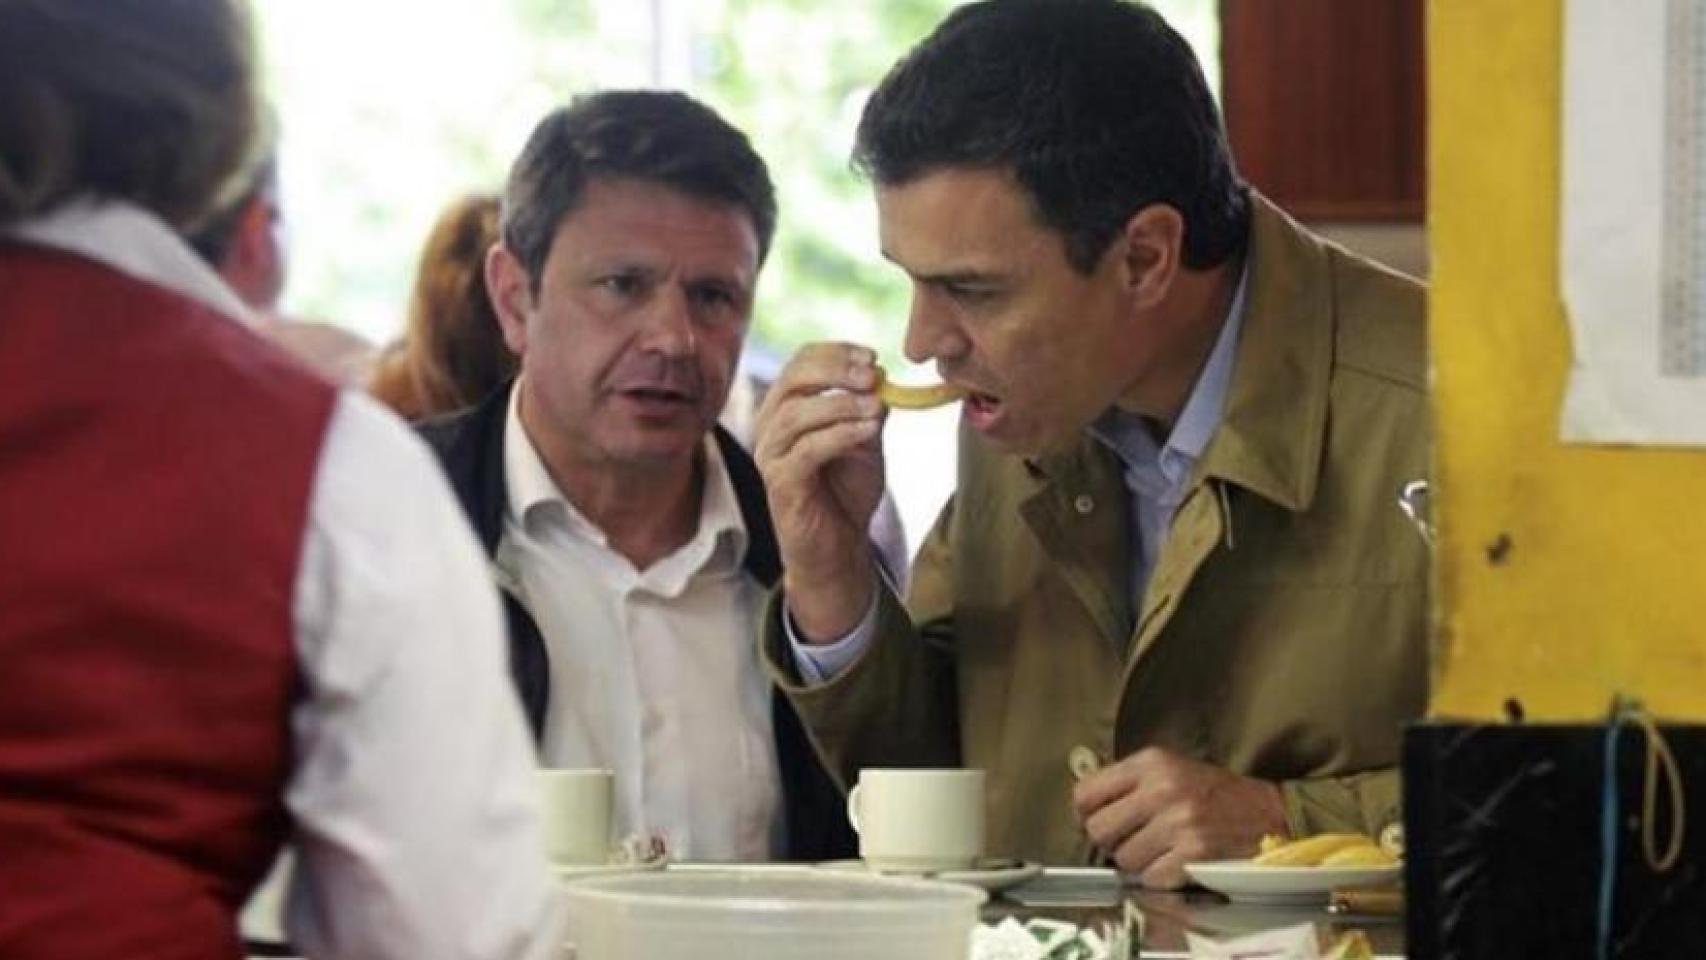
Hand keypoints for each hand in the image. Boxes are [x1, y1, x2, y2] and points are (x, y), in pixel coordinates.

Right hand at [753, 343, 886, 640]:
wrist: (838, 546)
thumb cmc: (846, 491)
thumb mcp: (865, 440)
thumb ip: (867, 409)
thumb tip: (881, 378)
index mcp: (787, 406)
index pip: (800, 362)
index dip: (835, 353)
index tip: (872, 357)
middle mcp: (770, 425)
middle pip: (793, 379)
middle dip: (835, 370)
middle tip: (872, 375)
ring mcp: (770, 455)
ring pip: (796, 413)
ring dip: (840, 403)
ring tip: (875, 406)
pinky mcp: (780, 484)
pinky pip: (806, 450)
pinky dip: (839, 434)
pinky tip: (868, 430)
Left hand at [1071, 747, 1287, 888]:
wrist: (1269, 814)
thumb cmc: (1214, 794)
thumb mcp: (1170, 769)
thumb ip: (1128, 782)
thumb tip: (1083, 806)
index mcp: (1151, 763)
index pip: (1086, 793)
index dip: (1087, 814)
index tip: (1100, 821)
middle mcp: (1162, 789)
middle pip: (1099, 830)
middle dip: (1112, 842)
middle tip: (1133, 840)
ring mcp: (1178, 822)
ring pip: (1124, 859)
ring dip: (1139, 862)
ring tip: (1162, 850)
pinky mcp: (1194, 853)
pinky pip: (1151, 878)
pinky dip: (1160, 877)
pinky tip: (1177, 863)